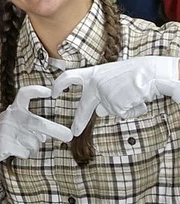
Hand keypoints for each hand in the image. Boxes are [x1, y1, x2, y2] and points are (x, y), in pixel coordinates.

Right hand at [0, 86, 72, 174]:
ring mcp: (7, 130)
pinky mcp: (4, 144)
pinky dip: (25, 154)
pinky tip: (15, 152)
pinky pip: (26, 152)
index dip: (36, 91)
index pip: (24, 94)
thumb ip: (30, 126)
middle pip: (37, 123)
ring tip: (21, 146)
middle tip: (69, 136)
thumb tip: (44, 136)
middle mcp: (11, 117)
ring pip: (34, 143)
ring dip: (32, 148)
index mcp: (13, 109)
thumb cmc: (3, 134)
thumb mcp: (14, 125)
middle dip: (55, 130)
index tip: (49, 92)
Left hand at [51, 57, 179, 135]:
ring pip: (110, 111)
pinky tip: (136, 100)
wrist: (150, 72)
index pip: (69, 76)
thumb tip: (99, 112)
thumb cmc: (134, 73)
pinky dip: (131, 111)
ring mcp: (103, 95)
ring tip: (132, 94)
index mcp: (93, 73)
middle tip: (74, 131)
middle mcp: (95, 84)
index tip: (53, 92)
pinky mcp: (114, 105)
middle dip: (79, 121)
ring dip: (124, 107)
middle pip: (84, 107)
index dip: (59, 84)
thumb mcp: (112, 79)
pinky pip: (122, 114)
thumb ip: (102, 93)